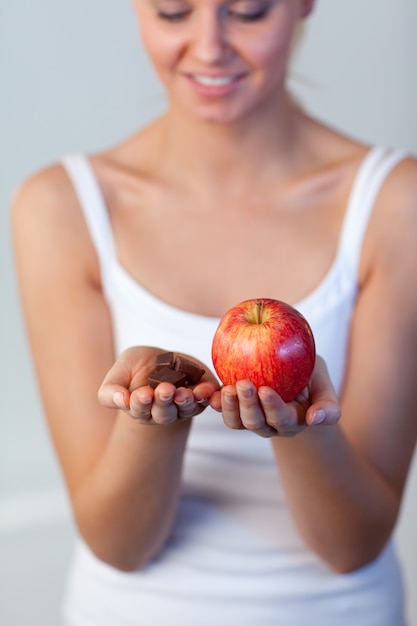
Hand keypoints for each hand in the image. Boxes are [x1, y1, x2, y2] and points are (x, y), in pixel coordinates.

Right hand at [98, 346, 219, 424]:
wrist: (158, 358)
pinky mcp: (201, 396)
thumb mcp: (118, 374)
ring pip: (185, 408)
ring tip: (184, 392)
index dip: (141, 402)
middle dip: (165, 401)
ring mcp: (183, 406)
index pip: (140, 409)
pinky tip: (207, 390)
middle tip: (165, 390)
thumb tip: (121, 400)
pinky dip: (207, 396)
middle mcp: (163, 412)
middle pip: (164, 412)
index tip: (143, 394)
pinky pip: (206, 400)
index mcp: (141, 409)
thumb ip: (111, 391)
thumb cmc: (133, 368)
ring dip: (186, 401)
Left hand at [208, 355, 340, 437]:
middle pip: (255, 422)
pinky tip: (208, 393)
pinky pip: (222, 409)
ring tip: (227, 389)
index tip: (266, 390)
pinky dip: (214, 402)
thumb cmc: (310, 375)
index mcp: (292, 421)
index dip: (273, 408)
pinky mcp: (233, 407)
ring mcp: (249, 417)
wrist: (291, 370)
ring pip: (236, 422)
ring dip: (229, 407)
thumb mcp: (324, 385)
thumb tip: (316, 419)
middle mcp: (269, 425)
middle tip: (244, 384)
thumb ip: (328, 405)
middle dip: (248, 405)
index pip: (282, 418)